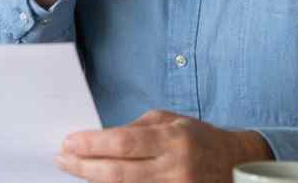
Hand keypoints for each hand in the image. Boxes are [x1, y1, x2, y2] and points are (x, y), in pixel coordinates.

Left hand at [56, 110, 272, 182]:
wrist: (235, 164)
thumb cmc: (197, 138)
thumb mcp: (169, 121)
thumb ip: (135, 129)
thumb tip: (99, 138)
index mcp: (173, 140)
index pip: (124, 143)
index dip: (92, 144)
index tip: (69, 142)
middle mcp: (175, 168)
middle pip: (119, 172)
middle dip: (84, 166)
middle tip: (62, 159)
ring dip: (94, 180)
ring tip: (73, 169)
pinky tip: (98, 182)